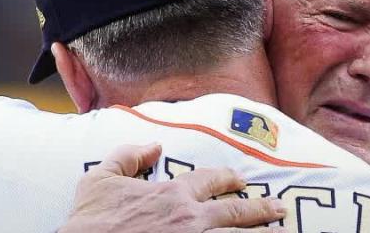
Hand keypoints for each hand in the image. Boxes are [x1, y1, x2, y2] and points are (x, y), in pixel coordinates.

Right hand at [58, 144, 286, 232]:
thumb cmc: (90, 222)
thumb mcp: (99, 178)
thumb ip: (127, 156)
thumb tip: (153, 146)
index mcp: (172, 194)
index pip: (210, 180)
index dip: (228, 178)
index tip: (240, 180)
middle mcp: (191, 219)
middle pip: (236, 210)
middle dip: (260, 208)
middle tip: (277, 208)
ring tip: (279, 232)